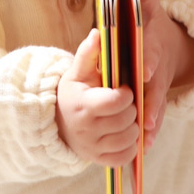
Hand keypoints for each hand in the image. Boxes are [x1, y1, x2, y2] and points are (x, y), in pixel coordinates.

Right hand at [56, 28, 139, 165]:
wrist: (60, 122)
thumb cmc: (74, 92)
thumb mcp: (78, 71)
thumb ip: (88, 51)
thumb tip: (98, 32)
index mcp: (84, 105)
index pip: (116, 102)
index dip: (126, 94)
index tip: (124, 88)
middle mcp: (87, 129)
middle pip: (126, 120)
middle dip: (132, 108)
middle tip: (127, 102)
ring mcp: (93, 148)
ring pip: (129, 139)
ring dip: (134, 126)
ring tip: (127, 115)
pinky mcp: (99, 161)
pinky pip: (124, 157)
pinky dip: (131, 145)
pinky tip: (126, 132)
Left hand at [139, 0, 193, 153]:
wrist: (172, 45)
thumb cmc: (152, 25)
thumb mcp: (151, 7)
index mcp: (153, 45)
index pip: (151, 52)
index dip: (149, 60)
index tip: (146, 70)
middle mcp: (158, 69)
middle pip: (155, 86)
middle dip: (151, 100)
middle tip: (145, 118)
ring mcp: (159, 86)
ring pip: (156, 106)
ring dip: (152, 122)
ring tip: (145, 139)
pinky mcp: (158, 100)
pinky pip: (156, 117)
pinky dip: (152, 132)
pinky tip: (145, 149)